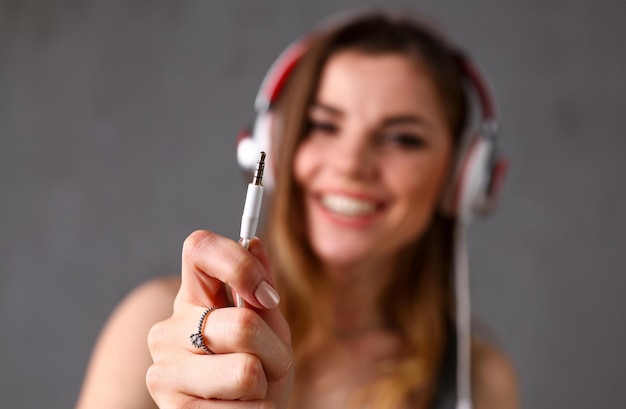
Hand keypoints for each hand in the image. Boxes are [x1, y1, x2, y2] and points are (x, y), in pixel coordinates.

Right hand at [147, 230, 293, 407]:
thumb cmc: (261, 371)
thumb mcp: (270, 326)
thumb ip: (261, 288)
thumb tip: (255, 243)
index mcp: (193, 298)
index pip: (199, 248)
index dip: (239, 263)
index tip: (268, 296)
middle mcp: (169, 329)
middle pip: (243, 324)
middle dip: (275, 350)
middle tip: (270, 365)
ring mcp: (164, 370)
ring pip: (246, 371)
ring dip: (266, 384)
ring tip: (252, 390)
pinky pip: (244, 408)